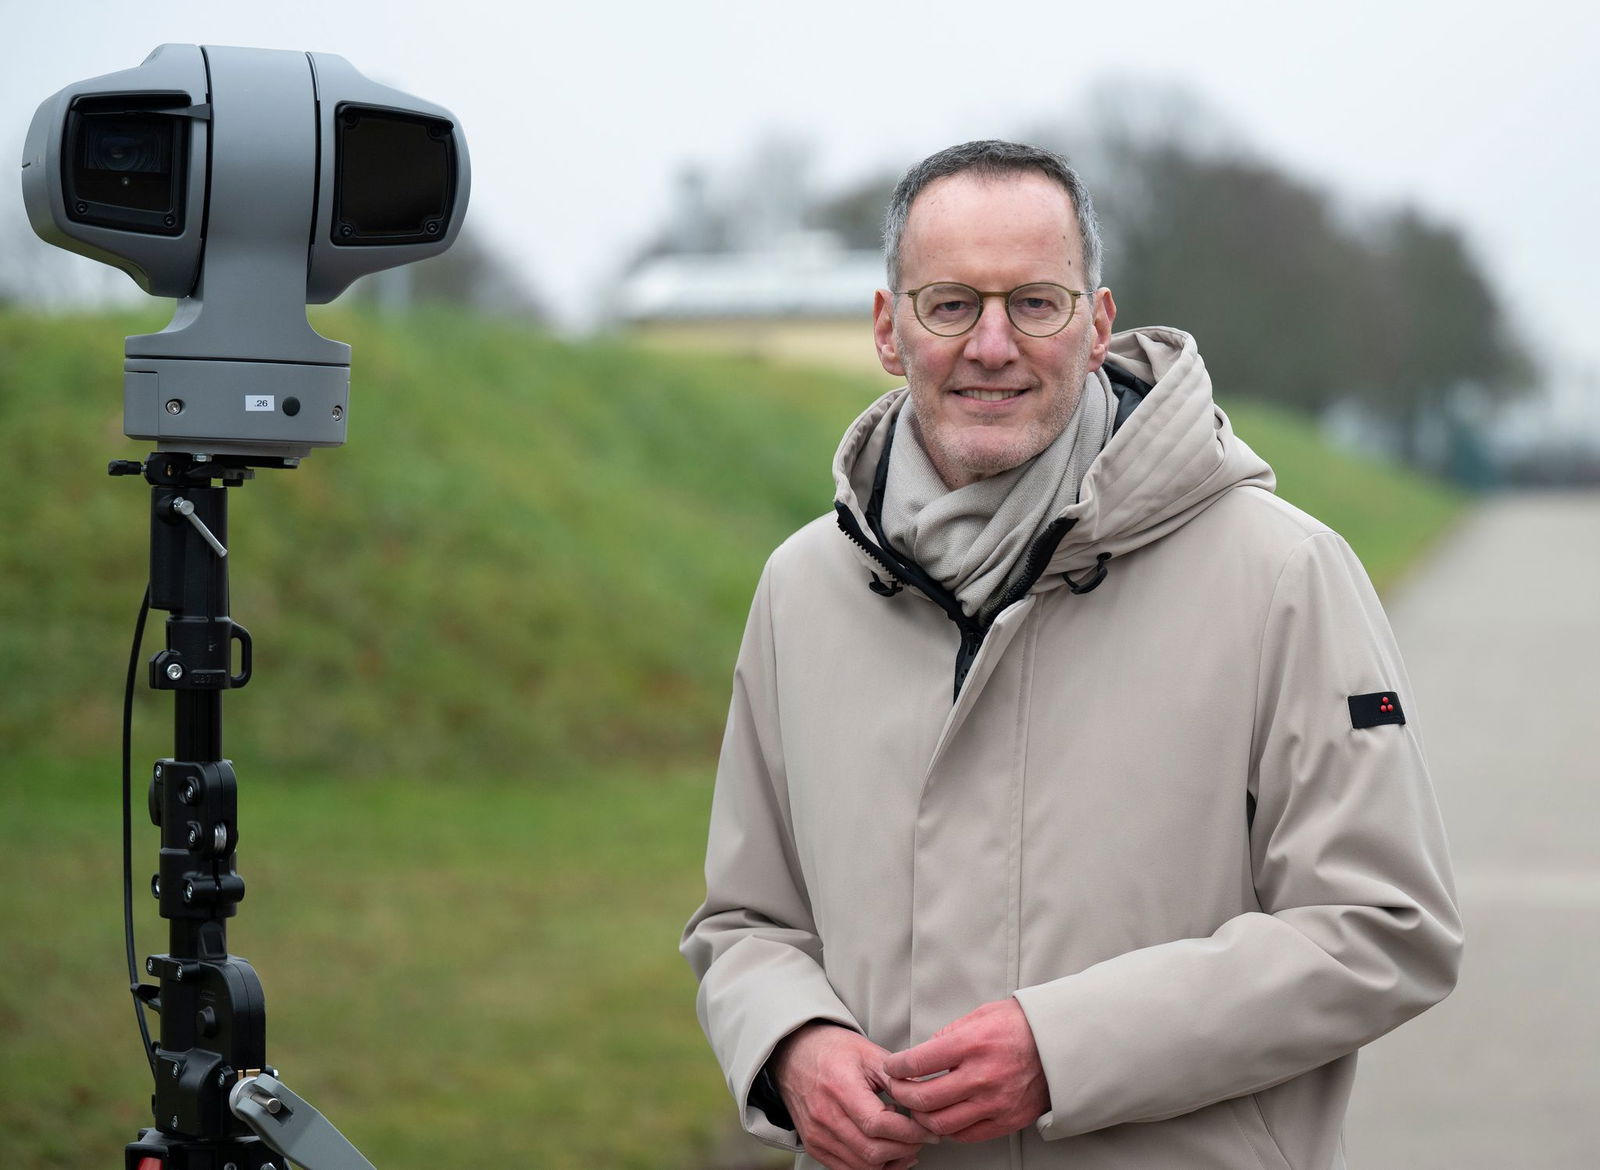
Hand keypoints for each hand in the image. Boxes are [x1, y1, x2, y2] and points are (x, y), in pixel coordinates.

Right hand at [771, 1022, 936, 1169]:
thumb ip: (898, 1077)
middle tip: (921, 1138)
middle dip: (906, 1149)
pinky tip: (885, 1153)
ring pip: (863, 1167)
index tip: (928, 1129)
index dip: (910, 1132)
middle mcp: (824, 1116)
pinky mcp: (814, 1146)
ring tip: (905, 1145)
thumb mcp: (869, 1053)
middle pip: (873, 1152)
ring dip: (892, 1162)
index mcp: (840, 1088)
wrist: (794, 1054)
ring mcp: (817, 1135)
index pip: (878, 1125)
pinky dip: (872, 1167)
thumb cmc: (833, 1050)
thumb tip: (927, 1099)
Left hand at [882, 998, 1049, 1142]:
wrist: (1059, 1045)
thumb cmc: (1018, 1026)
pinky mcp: (1006, 1121)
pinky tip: (942, 1116)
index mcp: (972, 1044)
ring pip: (940, 1123)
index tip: (892, 1067)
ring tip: (916, 1107)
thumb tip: (922, 1055)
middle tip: (897, 1089)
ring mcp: (995, 1103)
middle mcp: (982, 1077)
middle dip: (901, 1095)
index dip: (896, 1067)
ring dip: (920, 1117)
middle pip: (923, 1099)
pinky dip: (947, 1129)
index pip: (918, 1063)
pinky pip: (965, 1135)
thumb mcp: (979, 1016)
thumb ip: (948, 1035)